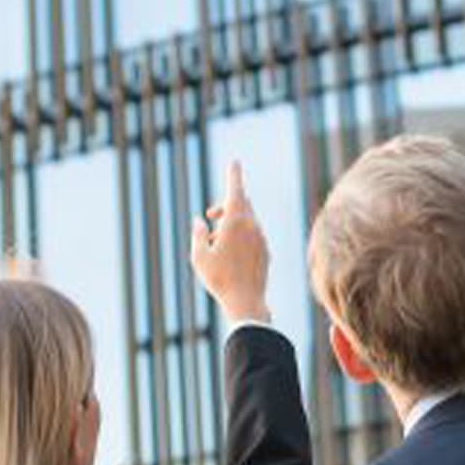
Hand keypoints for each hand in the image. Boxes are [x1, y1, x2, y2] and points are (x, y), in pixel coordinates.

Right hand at [191, 161, 272, 323]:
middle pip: (241, 204)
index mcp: (237, 222)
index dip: (234, 175)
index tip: (235, 162)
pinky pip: (253, 236)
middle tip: (210, 216)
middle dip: (225, 206)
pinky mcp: (266, 251)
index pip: (235, 190)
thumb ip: (198, 234)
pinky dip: (241, 237)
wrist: (247, 303)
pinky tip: (230, 255)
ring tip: (215, 243)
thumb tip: (199, 221)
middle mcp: (253, 226)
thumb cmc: (219, 279)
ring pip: (247, 221)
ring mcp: (262, 239)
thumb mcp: (199, 256)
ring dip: (231, 224)